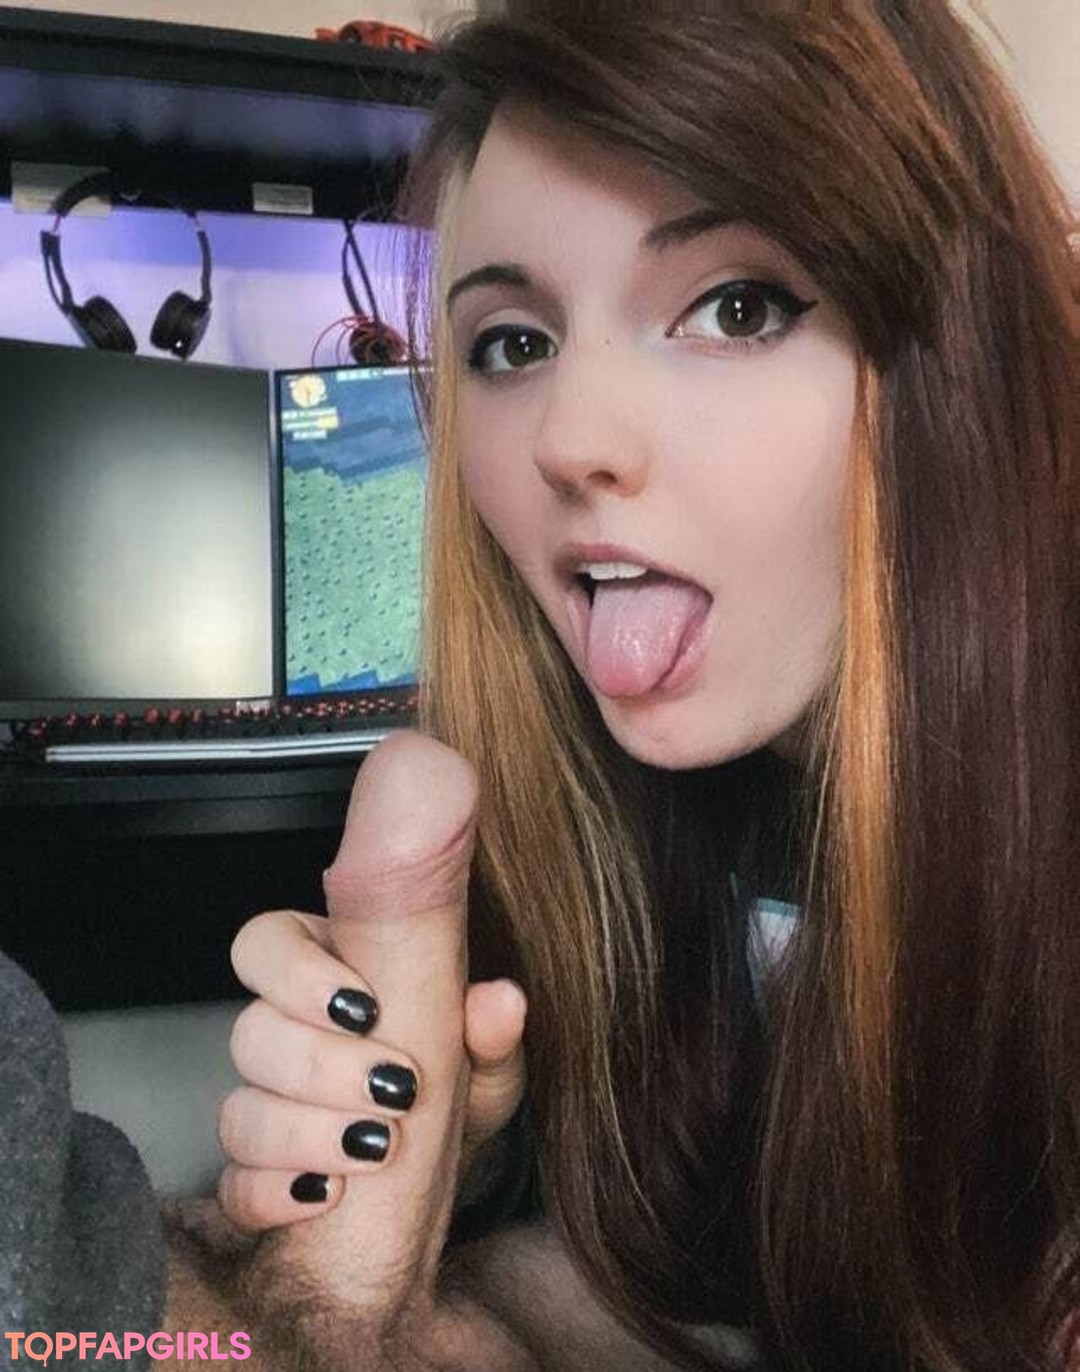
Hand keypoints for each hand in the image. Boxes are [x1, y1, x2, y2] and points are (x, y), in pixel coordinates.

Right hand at [216, 740, 526, 1235]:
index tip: (367, 1010)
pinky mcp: (256, 1178)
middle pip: (251, 1033)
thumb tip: (502, 1000)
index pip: (266, 944)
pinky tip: (325, 1195)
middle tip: (395, 1090)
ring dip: (305, 1134)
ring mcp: (261, 1106)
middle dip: (320, 1067)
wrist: (449, 1169)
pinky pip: (237, 1188)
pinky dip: (275, 1194)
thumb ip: (491, 1030)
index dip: (296, 974)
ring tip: (376, 1148)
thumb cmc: (457, 1085)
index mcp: (324, 971)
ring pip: (241, 1112)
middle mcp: (280, 1032)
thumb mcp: (486, 1059)